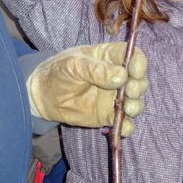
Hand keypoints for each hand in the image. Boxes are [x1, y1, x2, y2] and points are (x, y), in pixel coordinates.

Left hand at [28, 42, 147, 135]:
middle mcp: (117, 76)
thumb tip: (122, 76)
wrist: (43, 96)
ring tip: (128, 109)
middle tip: (130, 91)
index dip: (138, 62)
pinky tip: (124, 127)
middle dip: (139, 85)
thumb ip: (95, 69)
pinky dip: (128, 126)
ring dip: (137, 105)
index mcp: (109, 57)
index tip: (135, 71)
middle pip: (139, 79)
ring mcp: (114, 97)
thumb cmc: (58, 72)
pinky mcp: (109, 115)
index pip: (132, 55)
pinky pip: (125, 122)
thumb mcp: (73, 65)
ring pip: (136, 100)